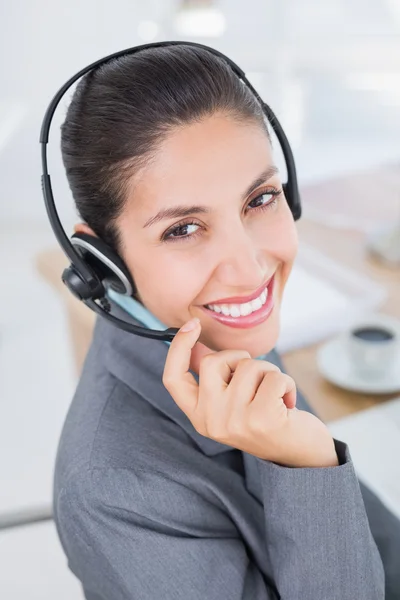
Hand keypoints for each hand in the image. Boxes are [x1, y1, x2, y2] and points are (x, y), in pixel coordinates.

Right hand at [163, 318, 337, 467]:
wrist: (299, 455)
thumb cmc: (265, 419)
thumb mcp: (232, 401)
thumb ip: (213, 376)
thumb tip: (197, 344)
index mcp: (198, 416)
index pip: (173, 379)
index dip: (178, 347)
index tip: (191, 325)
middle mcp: (211, 421)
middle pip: (212, 361)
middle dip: (239, 358)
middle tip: (255, 379)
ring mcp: (234, 421)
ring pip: (248, 366)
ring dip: (268, 373)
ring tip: (274, 396)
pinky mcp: (262, 418)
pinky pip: (274, 377)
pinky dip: (286, 382)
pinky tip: (287, 403)